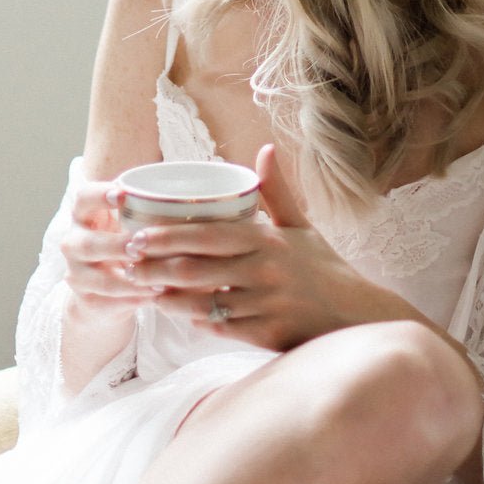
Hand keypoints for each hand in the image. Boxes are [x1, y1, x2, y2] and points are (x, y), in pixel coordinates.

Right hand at [60, 181, 164, 323]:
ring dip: (129, 280)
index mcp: (84, 213)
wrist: (102, 284)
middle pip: (87, 243)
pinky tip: (156, 296)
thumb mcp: (127, 217)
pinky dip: (135, 300)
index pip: (83, 198)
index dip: (99, 195)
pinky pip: (110, 302)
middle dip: (115, 245)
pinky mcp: (88, 299)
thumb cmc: (124, 236)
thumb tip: (181, 181)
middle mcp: (74, 242)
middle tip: (140, 245)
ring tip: (159, 280)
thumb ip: (145, 201)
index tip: (122, 194)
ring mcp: (78, 274)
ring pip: (99, 279)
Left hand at [121, 145, 386, 350]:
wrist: (356, 314)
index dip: (169, 235)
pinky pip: (219, 329)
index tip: (138, 234)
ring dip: (167, 297)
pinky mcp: (265, 335)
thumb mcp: (301, 226)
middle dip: (155, 266)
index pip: (208, 235)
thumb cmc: (324, 268)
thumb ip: (276, 191)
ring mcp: (264, 305)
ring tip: (141, 288)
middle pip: (196, 269)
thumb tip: (265, 148)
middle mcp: (264, 271)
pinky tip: (175, 312)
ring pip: (201, 302)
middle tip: (126, 262)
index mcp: (268, 240)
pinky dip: (194, 320)